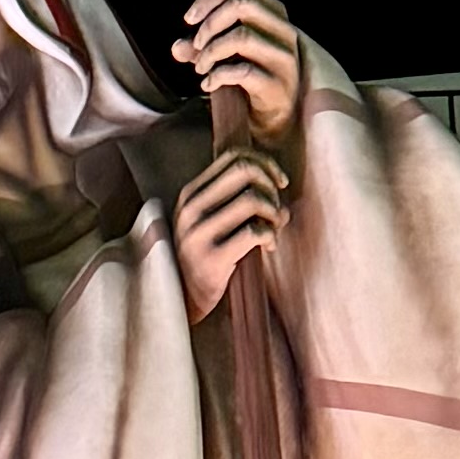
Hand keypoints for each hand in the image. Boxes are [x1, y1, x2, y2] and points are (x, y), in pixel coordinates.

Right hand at [169, 147, 291, 319]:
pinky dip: (271, 237)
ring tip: (274, 228)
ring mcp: (199, 234)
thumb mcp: (206, 222)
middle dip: (271, 186)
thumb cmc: (203, 259)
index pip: (233, 157)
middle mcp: (191, 209)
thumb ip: (233, 199)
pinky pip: (255, 233)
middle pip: (245, 171)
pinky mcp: (212, 259)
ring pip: (253, 199)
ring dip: (274, 212)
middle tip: (277, 208)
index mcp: (190, 194)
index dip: (265, 163)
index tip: (279, 182)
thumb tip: (279, 186)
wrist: (180, 302)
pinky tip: (268, 247)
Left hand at [175, 0, 304, 130]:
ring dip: (210, 51)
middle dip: (210, 23)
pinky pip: (242, 71)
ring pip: (241, 36)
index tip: (189, 18)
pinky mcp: (276, 84)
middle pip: (242, 3)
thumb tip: (176, 46)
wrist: (278, 120)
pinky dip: (217, 76)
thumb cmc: (252, 82)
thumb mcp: (226, 58)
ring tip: (200, 68)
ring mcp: (282, 57)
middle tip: (195, 45)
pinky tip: (208, 85)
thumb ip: (201, 48)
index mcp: (274, 15)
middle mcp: (283, 31)